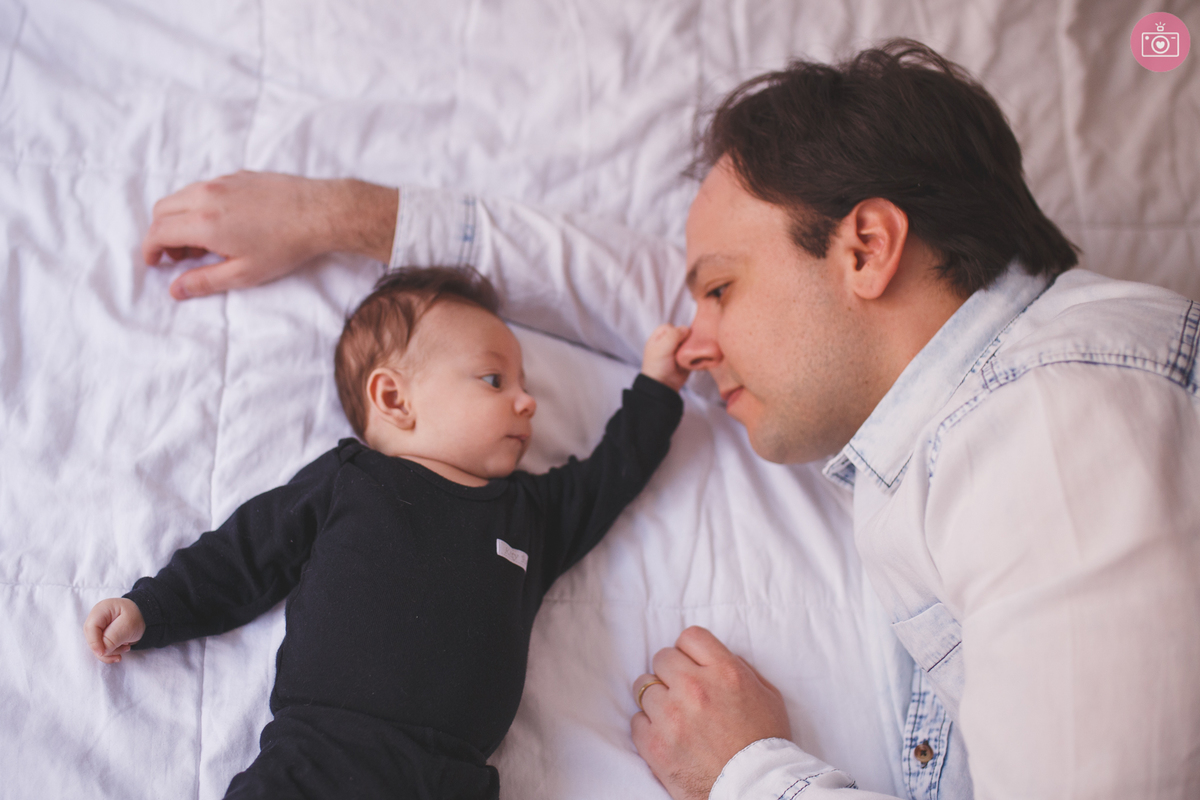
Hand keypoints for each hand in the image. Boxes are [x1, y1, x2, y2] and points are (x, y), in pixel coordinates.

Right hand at [84, 598, 145, 663]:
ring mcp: (97, 628)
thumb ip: (112, 638)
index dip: (94, 643)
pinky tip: (124, 648)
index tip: (103, 653)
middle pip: (92, 639)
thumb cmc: (136, 616)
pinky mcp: (100, 636)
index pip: (90, 628)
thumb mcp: (128, 626)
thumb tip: (101, 652)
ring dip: (111, 651)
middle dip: (106, 649)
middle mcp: (95, 619)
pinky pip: (101, 648)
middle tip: (124, 649)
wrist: (143, 616)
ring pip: (96, 646)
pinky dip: (112, 651)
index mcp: (100, 610)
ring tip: (127, 647)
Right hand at [141, 171, 397, 299]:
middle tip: (180, 256)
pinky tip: (223, 224)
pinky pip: (205, 187)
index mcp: (204, 221)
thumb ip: (205, 281)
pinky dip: (199, 205)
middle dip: (161, 233)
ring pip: (182, 195)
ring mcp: (223, 181)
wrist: (321, 213)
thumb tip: (175, 290)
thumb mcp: (244, 273)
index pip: (158, 231)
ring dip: (180, 218)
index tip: (156, 263)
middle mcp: (207, 195)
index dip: (149, 249)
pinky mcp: (238, 175)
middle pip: (162, 209)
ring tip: (203, 243)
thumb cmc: (286, 246)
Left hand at [631, 626, 791, 799]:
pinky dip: (648, 727)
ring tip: (672, 714)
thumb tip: (713, 657)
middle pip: (662, 658)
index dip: (690, 651)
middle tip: (681, 691)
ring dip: (656, 698)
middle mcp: (695, 688)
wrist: (756, 788)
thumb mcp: (767, 695)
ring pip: (643, 686)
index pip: (690, 637)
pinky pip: (636, 720)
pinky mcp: (655, 744)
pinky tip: (666, 735)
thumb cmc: (765, 743)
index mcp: (724, 671)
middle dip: (671, 672)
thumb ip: (740, 668)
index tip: (692, 665)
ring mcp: (671, 715)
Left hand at [641, 324, 691, 390]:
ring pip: (690, 341)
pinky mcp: (687, 358)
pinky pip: (695, 351)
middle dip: (686, 339)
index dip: (675, 331)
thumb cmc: (658, 366)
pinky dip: (696, 353)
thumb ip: (673, 335)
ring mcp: (678, 350)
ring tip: (691, 354)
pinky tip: (695, 357)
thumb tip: (687, 329)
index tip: (677, 341)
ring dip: (692, 346)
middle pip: (682, 333)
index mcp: (659, 337)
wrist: (663, 386)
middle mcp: (668, 342)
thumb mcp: (662, 348)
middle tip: (685, 348)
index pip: (670, 327)